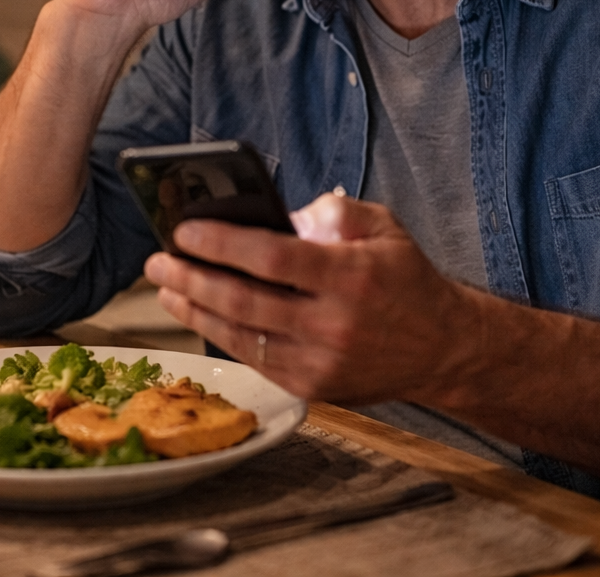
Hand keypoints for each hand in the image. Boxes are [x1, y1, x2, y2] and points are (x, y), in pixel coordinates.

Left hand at [143, 193, 473, 402]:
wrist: (442, 348)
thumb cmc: (404, 279)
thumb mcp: (382, 228)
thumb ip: (333, 212)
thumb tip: (280, 215)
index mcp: (351, 277)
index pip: (271, 258)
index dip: (222, 243)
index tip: (184, 229)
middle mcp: (333, 324)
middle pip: (244, 301)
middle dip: (191, 278)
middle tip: (157, 260)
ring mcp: (321, 362)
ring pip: (240, 336)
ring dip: (194, 309)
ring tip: (166, 286)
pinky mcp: (313, 388)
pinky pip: (254, 358)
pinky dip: (220, 335)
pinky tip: (198, 313)